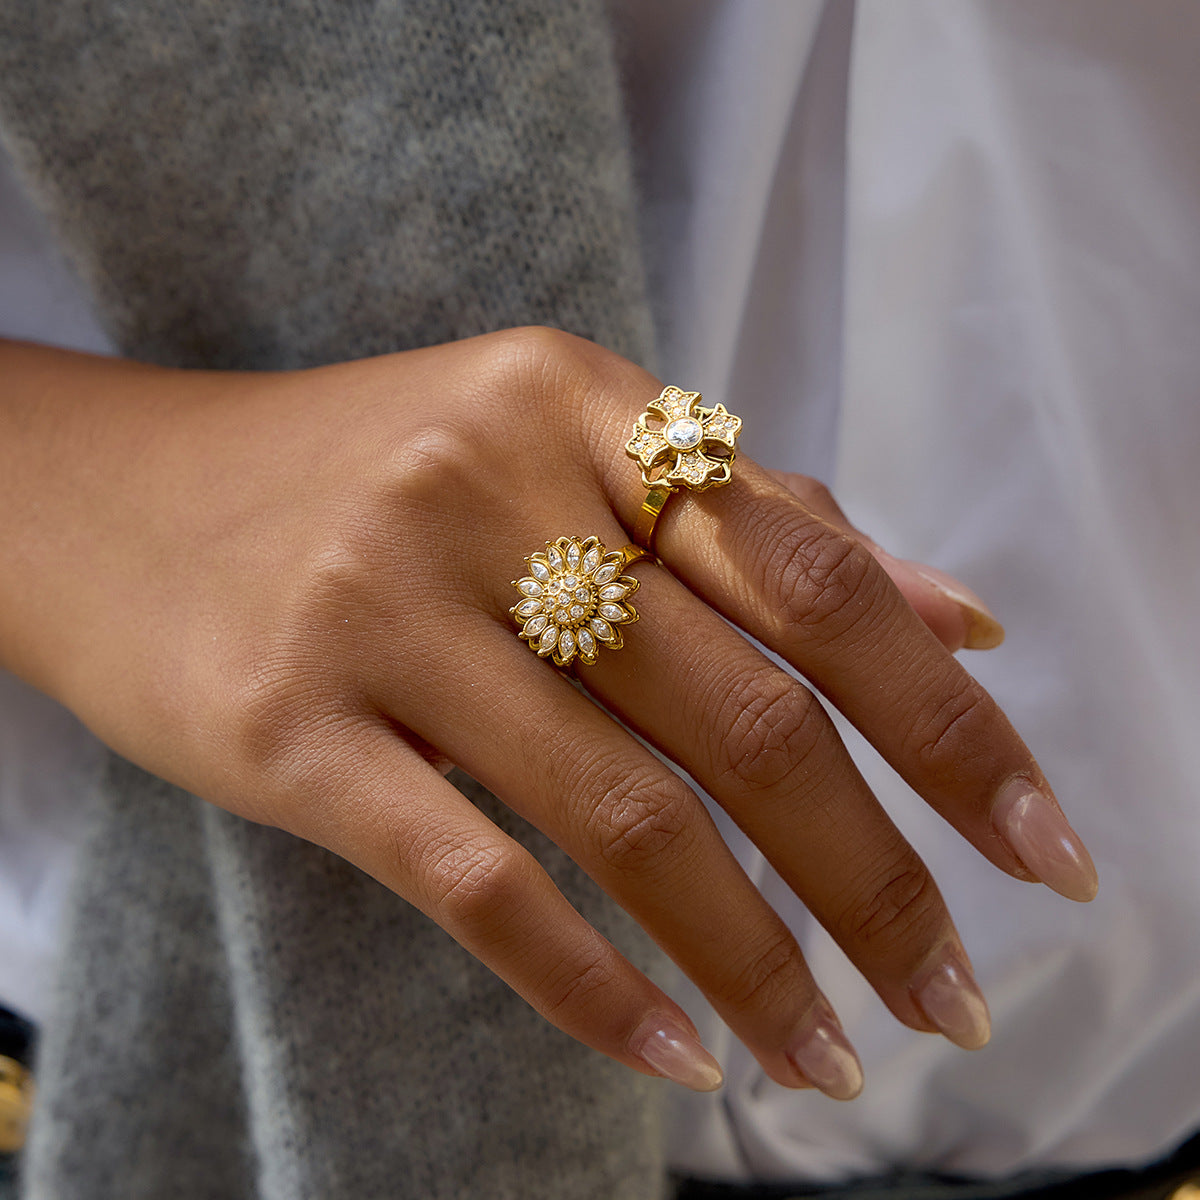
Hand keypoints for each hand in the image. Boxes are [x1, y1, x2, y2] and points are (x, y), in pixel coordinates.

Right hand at [0, 328, 1096, 1100]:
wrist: (118, 493)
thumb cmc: (369, 479)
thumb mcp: (563, 452)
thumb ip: (762, 528)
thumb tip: (962, 620)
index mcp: (582, 406)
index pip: (819, 578)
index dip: (948, 724)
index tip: (1043, 850)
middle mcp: (488, 486)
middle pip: (746, 714)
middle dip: (878, 876)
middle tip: (955, 994)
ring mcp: (379, 605)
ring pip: (625, 815)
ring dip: (756, 958)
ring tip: (831, 1054)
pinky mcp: (284, 724)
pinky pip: (472, 877)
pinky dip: (590, 985)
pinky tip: (676, 1052)